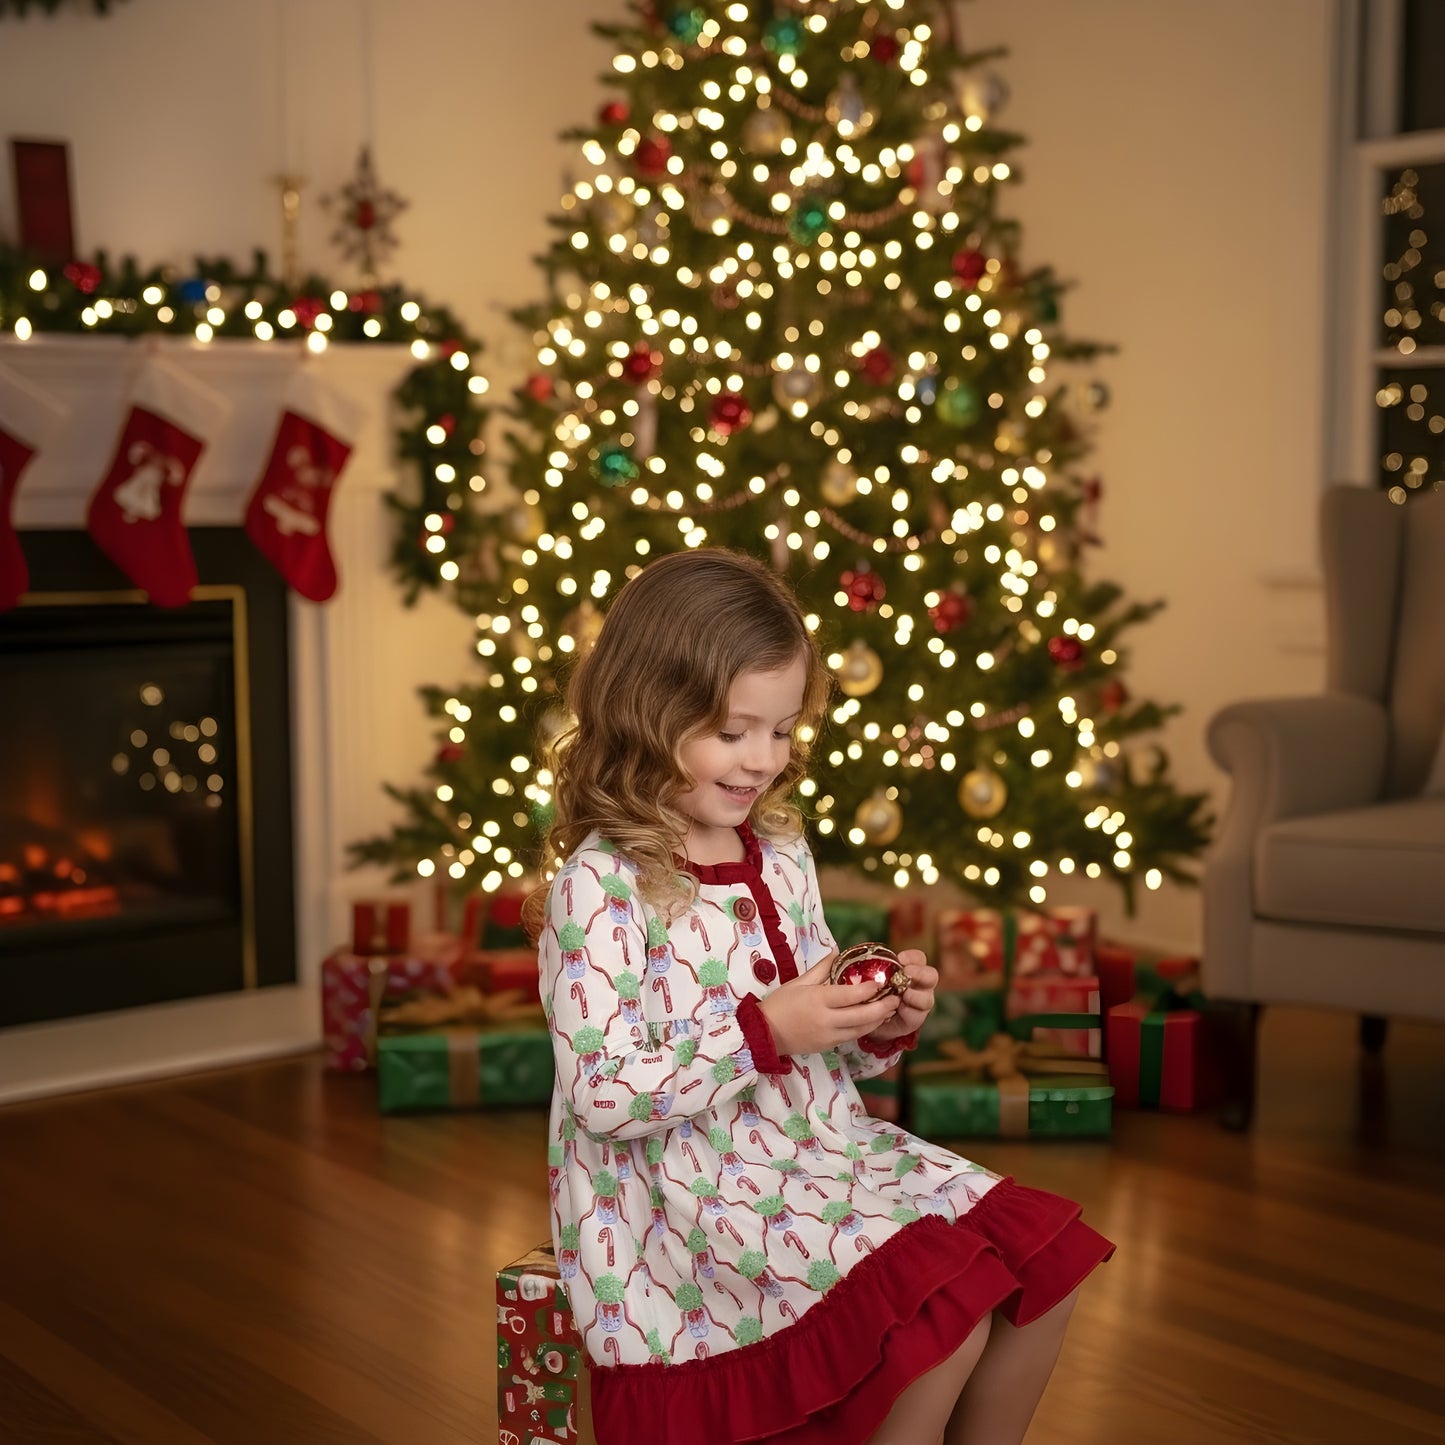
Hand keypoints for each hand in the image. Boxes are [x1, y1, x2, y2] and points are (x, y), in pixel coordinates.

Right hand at [757, 952, 902, 1056]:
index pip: (850, 995)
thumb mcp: (798, 982)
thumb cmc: (779, 1004)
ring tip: (889, 1010)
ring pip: (860, 1030)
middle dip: (882, 1008)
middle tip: (895, 998)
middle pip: (862, 1016)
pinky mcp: (828, 1046)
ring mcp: (828, 1036)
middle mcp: (826, 1020)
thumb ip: (821, 969)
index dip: (869, 989)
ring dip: (877, 1020)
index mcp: (818, 1000)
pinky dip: (864, 1028)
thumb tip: (837, 952)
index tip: (881, 982)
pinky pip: (851, 1037)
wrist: (763, 1034)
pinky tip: (871, 1021)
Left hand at [862, 950, 936, 1041]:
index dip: (913, 957)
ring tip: (902, 995)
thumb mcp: (866, 977)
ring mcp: (920, 1003)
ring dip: (914, 995)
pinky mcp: (915, 1019)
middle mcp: (919, 985)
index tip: (901, 958)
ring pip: (927, 997)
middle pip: (931, 975)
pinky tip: (899, 1009)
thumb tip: (835, 949)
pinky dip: (908, 1011)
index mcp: (911, 970)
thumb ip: (862, 965)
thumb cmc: (869, 993)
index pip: (919, 958)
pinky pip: (917, 1015)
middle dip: (920, 974)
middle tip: (906, 974)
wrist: (870, 1021)